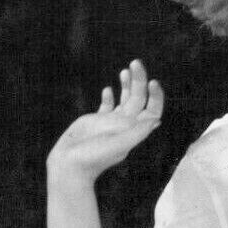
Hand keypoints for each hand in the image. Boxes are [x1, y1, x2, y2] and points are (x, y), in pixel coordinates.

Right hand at [47, 59, 163, 183]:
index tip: (152, 82)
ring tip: (125, 70)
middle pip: (138, 99)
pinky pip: (107, 107)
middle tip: (135, 62)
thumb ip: (136, 132)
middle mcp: (125, 126)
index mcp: (134, 130)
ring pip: (124, 100)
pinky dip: (110, 97)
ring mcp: (111, 123)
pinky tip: (108, 89)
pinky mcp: (96, 122)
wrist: (71, 164)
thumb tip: (156, 120)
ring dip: (127, 85)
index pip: (152, 110)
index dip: (156, 96)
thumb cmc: (94, 156)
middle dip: (139, 81)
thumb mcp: (119, 144)